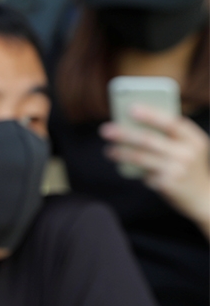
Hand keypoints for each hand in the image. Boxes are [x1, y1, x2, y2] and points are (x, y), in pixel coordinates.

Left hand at [100, 104, 209, 236]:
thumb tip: (131, 126)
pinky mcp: (168, 184)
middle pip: (149, 139)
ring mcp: (178, 169)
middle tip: (105, 130)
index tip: (131, 108)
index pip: (171, 122)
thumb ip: (167, 137)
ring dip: (121, 152)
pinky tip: (123, 165)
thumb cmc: (188, 166)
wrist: (203, 197)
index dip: (151, 115)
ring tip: (108, 150)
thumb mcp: (187, 149)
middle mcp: (188, 153)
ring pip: (141, 157)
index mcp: (194, 139)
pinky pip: (144, 173)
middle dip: (124, 133)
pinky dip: (134, 169)